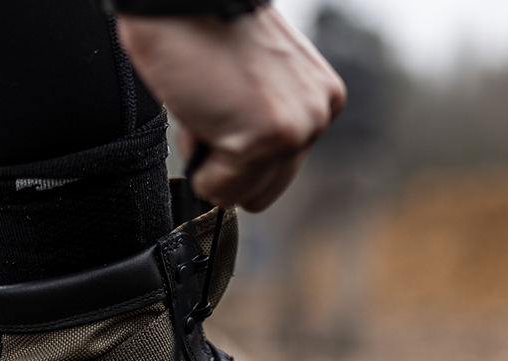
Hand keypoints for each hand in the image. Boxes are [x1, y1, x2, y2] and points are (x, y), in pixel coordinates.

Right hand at [117, 7, 345, 211]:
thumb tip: (244, 170)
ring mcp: (295, 130)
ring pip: (241, 193)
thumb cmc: (208, 33)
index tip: (224, 108)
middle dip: (228, 164)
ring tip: (205, 108)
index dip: (238, 148)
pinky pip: (218, 187)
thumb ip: (266, 121)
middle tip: (211, 113)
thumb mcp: (258, 82)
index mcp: (321, 100)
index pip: (281, 168)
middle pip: (266, 190)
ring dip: (210, 161)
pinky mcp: (265, 139)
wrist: (185, 0)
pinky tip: (198, 113)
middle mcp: (317, 117)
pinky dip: (196, 162)